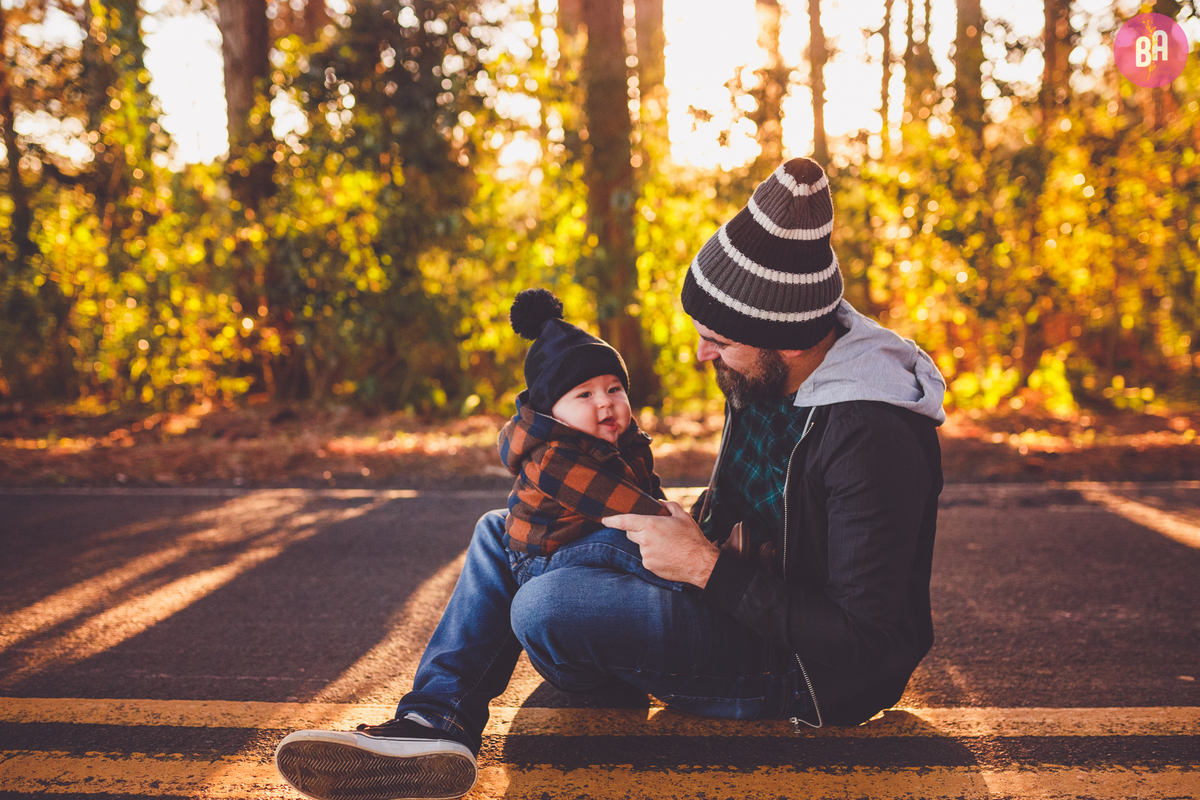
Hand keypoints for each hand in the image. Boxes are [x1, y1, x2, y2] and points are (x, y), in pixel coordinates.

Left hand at [603, 502, 719, 588]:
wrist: (700, 563)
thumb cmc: (692, 538)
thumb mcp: (682, 516)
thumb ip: (668, 506)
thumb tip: (659, 503)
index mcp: (650, 525)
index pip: (624, 521)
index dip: (612, 520)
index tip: (604, 520)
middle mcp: (645, 541)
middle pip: (631, 534)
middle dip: (638, 531)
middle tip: (655, 531)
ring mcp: (646, 556)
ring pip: (640, 547)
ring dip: (648, 544)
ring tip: (667, 545)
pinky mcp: (649, 567)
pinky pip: (646, 558)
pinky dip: (653, 556)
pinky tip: (667, 555)